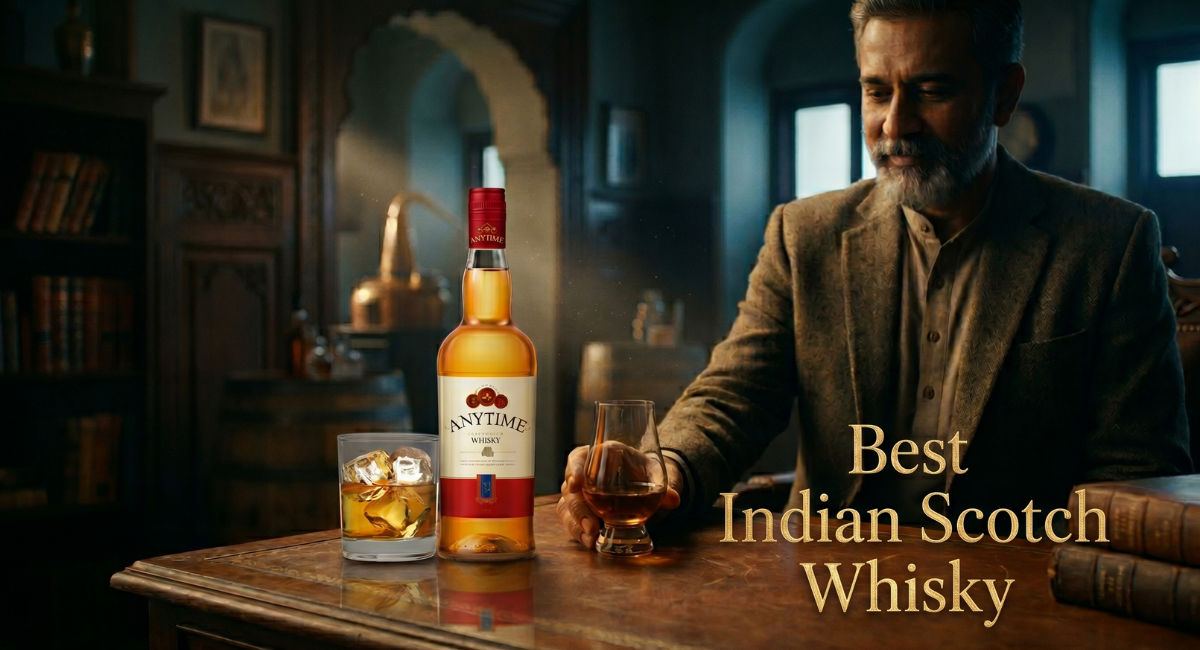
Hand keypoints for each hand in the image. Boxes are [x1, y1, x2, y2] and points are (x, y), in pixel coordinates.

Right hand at [556, 445, 683, 548]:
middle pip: (570, 489)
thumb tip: (674, 499)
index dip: (574, 470)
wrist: (644, 482)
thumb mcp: (655, 474)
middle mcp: (584, 473)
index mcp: (599, 455)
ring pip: (567, 507)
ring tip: (591, 539)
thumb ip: (664, 486)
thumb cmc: (644, 472)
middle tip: (592, 526)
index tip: (577, 484)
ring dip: (576, 524)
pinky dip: (577, 532)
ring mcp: (579, 493)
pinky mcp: (580, 510)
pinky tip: (590, 542)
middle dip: (579, 510)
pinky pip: (571, 521)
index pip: (578, 458)